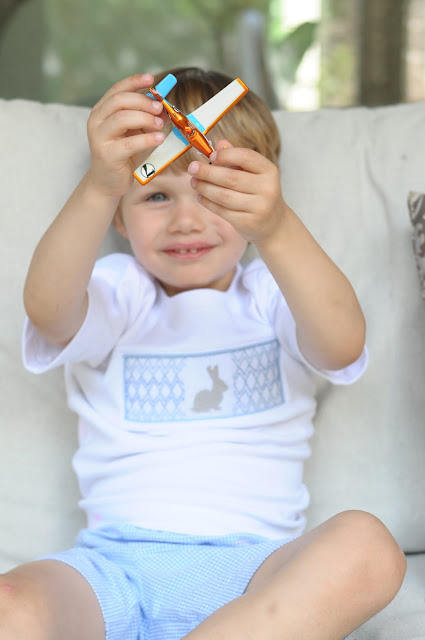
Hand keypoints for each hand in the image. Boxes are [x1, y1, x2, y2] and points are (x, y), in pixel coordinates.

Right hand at [86, 74, 165, 196]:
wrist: (107, 182)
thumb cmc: (123, 155)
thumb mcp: (134, 133)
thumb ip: (145, 119)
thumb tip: (165, 109)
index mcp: (101, 111)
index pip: (117, 90)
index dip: (134, 81)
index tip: (152, 78)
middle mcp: (97, 121)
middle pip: (120, 101)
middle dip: (143, 101)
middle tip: (160, 107)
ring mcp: (99, 137)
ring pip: (123, 118)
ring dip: (146, 118)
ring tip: (160, 124)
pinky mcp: (107, 155)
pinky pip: (130, 143)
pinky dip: (147, 139)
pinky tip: (159, 138)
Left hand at [188, 140, 288, 245]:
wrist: (273, 224)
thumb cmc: (258, 193)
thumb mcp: (253, 174)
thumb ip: (237, 158)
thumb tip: (219, 144)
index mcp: (269, 171)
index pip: (246, 157)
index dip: (225, 155)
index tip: (210, 156)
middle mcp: (267, 188)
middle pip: (231, 178)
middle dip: (207, 172)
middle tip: (192, 168)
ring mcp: (259, 207)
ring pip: (224, 196)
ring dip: (204, 188)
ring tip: (194, 182)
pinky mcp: (248, 223)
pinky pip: (222, 211)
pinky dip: (208, 202)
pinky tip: (201, 196)